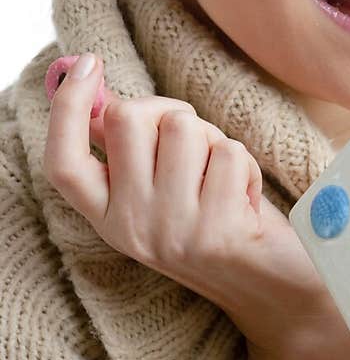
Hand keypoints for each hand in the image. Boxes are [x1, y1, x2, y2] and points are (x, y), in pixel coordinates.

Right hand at [43, 52, 347, 356]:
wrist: (274, 293)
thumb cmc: (221, 225)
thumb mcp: (164, 192)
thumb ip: (131, 148)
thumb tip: (94, 86)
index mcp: (110, 218)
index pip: (63, 163)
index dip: (66, 110)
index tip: (87, 66)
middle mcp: (133, 228)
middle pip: (127, 120)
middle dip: (170, 113)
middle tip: (195, 141)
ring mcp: (173, 231)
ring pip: (184, 128)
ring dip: (215, 141)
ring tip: (224, 180)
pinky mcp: (217, 231)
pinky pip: (230, 152)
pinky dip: (246, 165)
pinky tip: (246, 199)